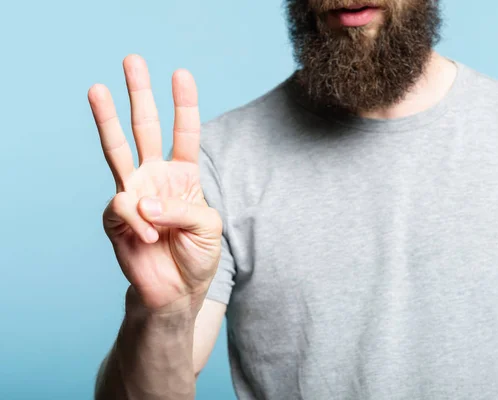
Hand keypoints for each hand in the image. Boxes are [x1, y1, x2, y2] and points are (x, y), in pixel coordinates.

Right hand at [88, 55, 221, 313]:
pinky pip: (124, 207)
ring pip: (117, 150)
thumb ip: (182, 208)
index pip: (184, 133)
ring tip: (97, 88)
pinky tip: (150, 238)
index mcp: (184, 175)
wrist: (176, 291)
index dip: (184, 104)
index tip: (181, 74)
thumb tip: (143, 198)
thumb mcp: (208, 227)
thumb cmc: (197, 256)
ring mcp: (134, 193)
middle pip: (146, 128)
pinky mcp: (116, 216)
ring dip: (107, 119)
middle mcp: (156, 177)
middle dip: (140, 95)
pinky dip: (140, 222)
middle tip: (132, 61)